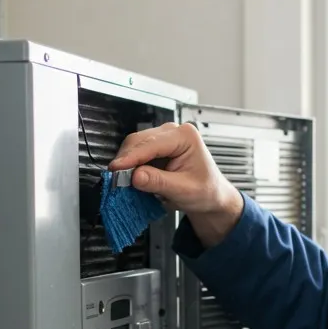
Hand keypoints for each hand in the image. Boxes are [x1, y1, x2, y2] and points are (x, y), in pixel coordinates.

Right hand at [108, 122, 243, 247]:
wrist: (211, 196)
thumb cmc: (206, 191)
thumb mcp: (184, 190)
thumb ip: (159, 182)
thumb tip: (135, 176)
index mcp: (185, 136)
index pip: (151, 144)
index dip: (131, 157)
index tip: (116, 169)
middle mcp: (173, 132)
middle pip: (138, 141)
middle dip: (126, 160)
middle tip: (116, 180)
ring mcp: (163, 138)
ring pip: (134, 146)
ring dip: (126, 163)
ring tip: (123, 182)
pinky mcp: (156, 148)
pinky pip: (136, 153)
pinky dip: (130, 166)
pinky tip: (130, 178)